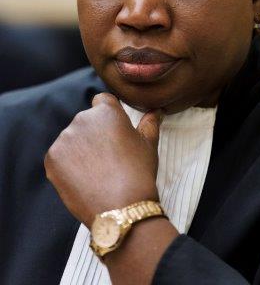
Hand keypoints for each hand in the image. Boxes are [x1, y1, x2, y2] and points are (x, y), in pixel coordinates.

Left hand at [44, 93, 163, 227]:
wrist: (121, 209)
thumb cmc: (138, 173)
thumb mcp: (149, 144)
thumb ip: (150, 122)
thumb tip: (156, 111)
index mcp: (106, 111)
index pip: (103, 101)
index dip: (110, 116)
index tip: (115, 133)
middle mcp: (82, 119)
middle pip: (86, 121)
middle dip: (95, 134)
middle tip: (108, 157)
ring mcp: (64, 138)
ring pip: (72, 139)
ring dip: (80, 149)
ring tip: (97, 171)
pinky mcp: (51, 158)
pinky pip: (59, 156)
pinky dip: (67, 165)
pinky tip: (83, 179)